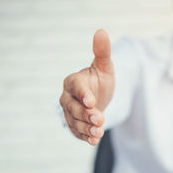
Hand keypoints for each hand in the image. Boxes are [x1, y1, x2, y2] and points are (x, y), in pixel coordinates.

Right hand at [60, 29, 114, 145]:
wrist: (100, 97)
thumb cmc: (100, 80)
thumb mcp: (105, 67)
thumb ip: (102, 52)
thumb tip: (101, 31)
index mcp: (73, 81)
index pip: (76, 87)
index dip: (83, 94)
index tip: (92, 101)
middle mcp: (67, 98)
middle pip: (73, 108)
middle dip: (86, 114)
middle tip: (99, 119)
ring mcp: (69, 113)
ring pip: (74, 122)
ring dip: (86, 128)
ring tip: (98, 133)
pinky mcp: (74, 125)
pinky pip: (77, 132)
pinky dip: (84, 137)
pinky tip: (93, 140)